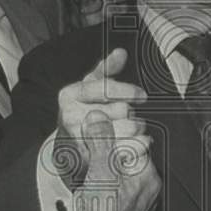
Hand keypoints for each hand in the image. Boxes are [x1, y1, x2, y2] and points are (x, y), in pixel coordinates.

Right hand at [56, 49, 147, 172]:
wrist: (68, 145)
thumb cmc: (84, 110)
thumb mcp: (91, 86)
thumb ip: (106, 69)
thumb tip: (121, 53)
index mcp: (70, 94)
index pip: (105, 88)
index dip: (127, 91)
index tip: (142, 96)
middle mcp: (71, 115)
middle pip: (119, 110)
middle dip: (132, 112)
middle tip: (133, 117)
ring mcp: (79, 138)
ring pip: (125, 130)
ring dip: (137, 129)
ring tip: (135, 129)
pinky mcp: (89, 158)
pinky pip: (123, 150)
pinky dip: (136, 146)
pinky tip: (139, 143)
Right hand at [82, 109, 160, 210]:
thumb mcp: (100, 169)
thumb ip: (100, 140)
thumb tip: (98, 117)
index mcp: (146, 174)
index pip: (134, 141)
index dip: (114, 134)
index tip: (97, 130)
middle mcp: (146, 187)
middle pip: (125, 157)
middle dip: (106, 153)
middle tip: (90, 156)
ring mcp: (136, 200)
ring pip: (118, 174)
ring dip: (101, 170)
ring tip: (88, 176)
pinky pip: (113, 190)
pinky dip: (100, 186)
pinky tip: (89, 190)